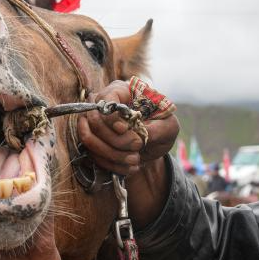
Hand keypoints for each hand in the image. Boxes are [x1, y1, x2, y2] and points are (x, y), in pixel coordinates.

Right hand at [76, 81, 178, 226]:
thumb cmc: (161, 128)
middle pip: (94, 121)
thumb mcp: (169, 127)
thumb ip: (157, 128)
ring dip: (113, 154)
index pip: (106, 99)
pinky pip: (93, 155)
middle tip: (137, 146)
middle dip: (115, 139)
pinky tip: (130, 168)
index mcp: (121, 91)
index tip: (125, 129)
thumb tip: (139, 134)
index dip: (112, 116)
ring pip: (89, 139)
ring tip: (136, 160)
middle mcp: (102, 105)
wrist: (154, 144)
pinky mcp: (93, 142)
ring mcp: (94, 124)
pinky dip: (111, 164)